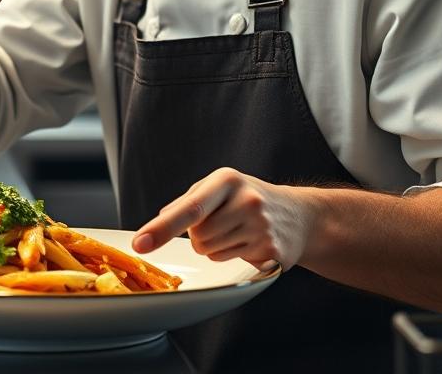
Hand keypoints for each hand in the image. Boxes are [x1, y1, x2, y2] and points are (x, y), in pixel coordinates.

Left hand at [131, 168, 317, 269]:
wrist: (300, 215)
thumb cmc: (249, 198)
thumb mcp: (221, 187)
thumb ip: (188, 201)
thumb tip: (160, 218)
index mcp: (227, 180)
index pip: (189, 208)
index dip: (161, 228)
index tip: (140, 243)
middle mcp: (247, 201)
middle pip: (197, 236)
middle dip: (201, 234)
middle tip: (223, 222)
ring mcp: (261, 227)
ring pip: (209, 252)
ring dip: (215, 246)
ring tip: (237, 231)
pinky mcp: (271, 251)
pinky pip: (228, 261)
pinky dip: (231, 255)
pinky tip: (250, 241)